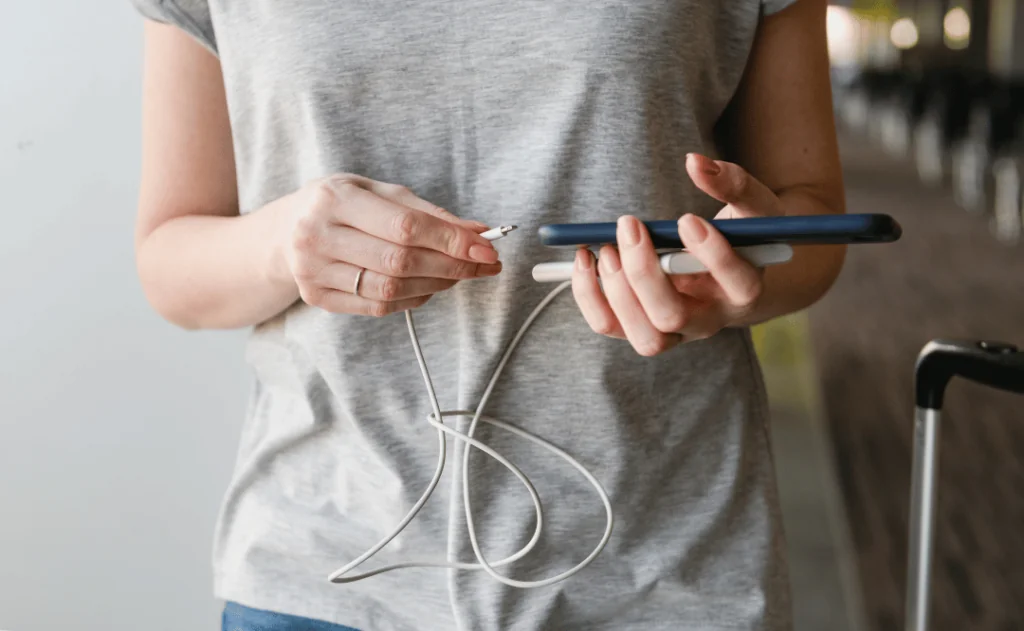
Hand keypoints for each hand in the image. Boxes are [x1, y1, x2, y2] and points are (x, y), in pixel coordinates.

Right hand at [279, 174, 501, 316]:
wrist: (283, 231)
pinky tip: (428, 286)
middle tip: (483, 265)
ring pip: (391, 289)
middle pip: (400, 261)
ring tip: (458, 274)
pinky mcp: (316, 297)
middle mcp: (317, 235)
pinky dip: (413, 298)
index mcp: (334, 199)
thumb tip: (476, 233)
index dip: (451, 240)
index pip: (404, 226)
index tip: (486, 249)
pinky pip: (377, 307)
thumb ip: (426, 211)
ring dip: (437, 284)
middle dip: (452, 265)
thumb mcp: (376, 192)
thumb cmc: (340, 205)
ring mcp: (313, 271)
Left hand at [571, 153, 782, 354]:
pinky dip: (589, 295)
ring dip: (616, 291)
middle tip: (630, 224)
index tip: (687, 219)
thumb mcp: (750, 204)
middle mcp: (709, 319)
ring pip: (643, 336)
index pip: (738, 284)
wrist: (728, 268)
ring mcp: (674, 330)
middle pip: (673, 317)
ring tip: (606, 248)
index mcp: (744, 289)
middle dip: (643, 272)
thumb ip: (730, 182)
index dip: (713, 255)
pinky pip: (609, 326)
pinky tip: (584, 258)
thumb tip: (694, 162)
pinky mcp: (641, 327)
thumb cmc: (741, 234)